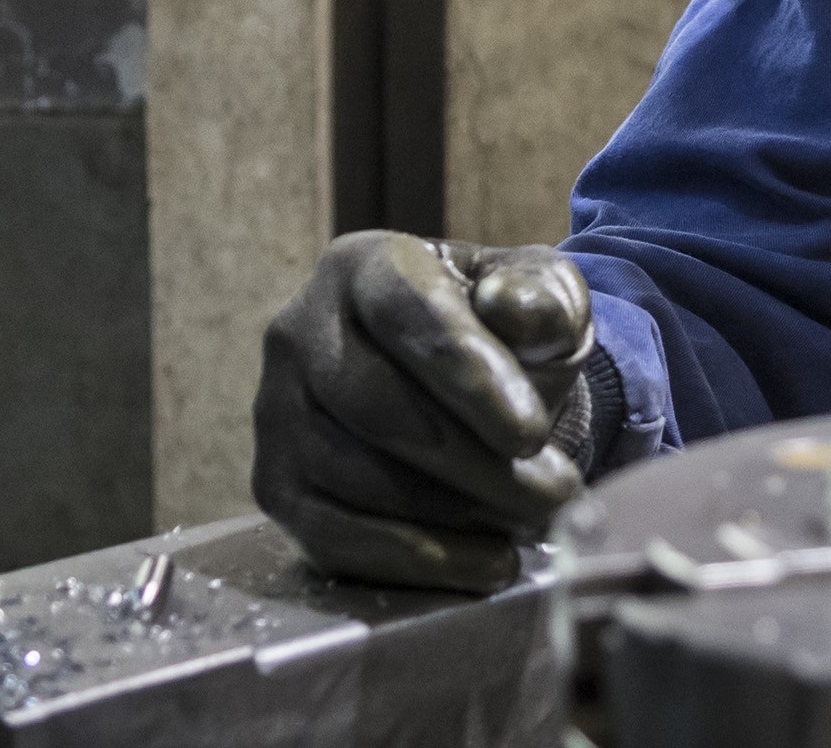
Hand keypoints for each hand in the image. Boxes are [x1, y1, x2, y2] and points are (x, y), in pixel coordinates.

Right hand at [251, 230, 597, 591]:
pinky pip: (331, 537)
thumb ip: (541, 296)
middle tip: (555, 492)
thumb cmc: (505, 335)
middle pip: (373, 404)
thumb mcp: (541, 298)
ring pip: (353, 475)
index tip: (531, 433)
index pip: (405, 313)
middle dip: (473, 460)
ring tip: (534, 520)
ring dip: (453, 513)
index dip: (467, 375)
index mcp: (364, 266)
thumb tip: (515, 311)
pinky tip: (485, 563)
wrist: (466, 388)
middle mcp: (298, 332)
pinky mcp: (276, 486)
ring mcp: (276, 413)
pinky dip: (414, 561)